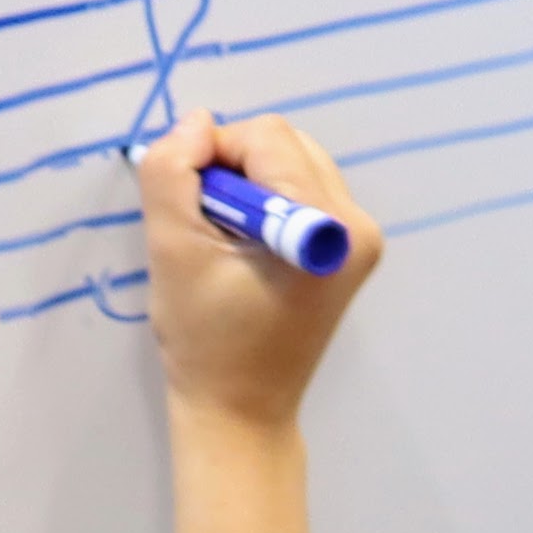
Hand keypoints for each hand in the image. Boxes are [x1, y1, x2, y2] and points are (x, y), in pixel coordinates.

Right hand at [135, 111, 381, 428]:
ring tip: (224, 241)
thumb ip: (172, 173)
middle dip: (233, 168)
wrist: (240, 409)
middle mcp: (358, 224)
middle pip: (284, 142)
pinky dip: (264, 201)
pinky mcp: (351, 247)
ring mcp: (361, 236)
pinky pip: (301, 187)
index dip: (212, 156)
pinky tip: (244, 247)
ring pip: (292, 160)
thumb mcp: (171, 251)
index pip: (264, 138)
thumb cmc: (205, 342)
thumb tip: (195, 122)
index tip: (187, 206)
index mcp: (328, 227)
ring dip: (247, 184)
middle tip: (206, 226)